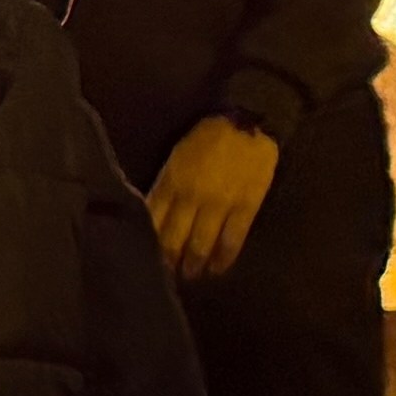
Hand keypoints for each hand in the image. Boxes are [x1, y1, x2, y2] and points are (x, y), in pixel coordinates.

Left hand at [149, 116, 284, 282]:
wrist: (248, 121)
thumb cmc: (208, 136)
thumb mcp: (177, 155)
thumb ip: (166, 185)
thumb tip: (154, 214)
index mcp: (172, 181)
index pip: (154, 221)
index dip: (150, 243)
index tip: (147, 258)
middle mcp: (192, 197)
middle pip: (174, 240)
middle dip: (169, 261)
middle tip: (168, 274)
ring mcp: (219, 205)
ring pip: (201, 245)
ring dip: (193, 265)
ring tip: (191, 274)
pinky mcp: (245, 208)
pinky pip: (231, 241)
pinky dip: (223, 259)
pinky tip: (217, 269)